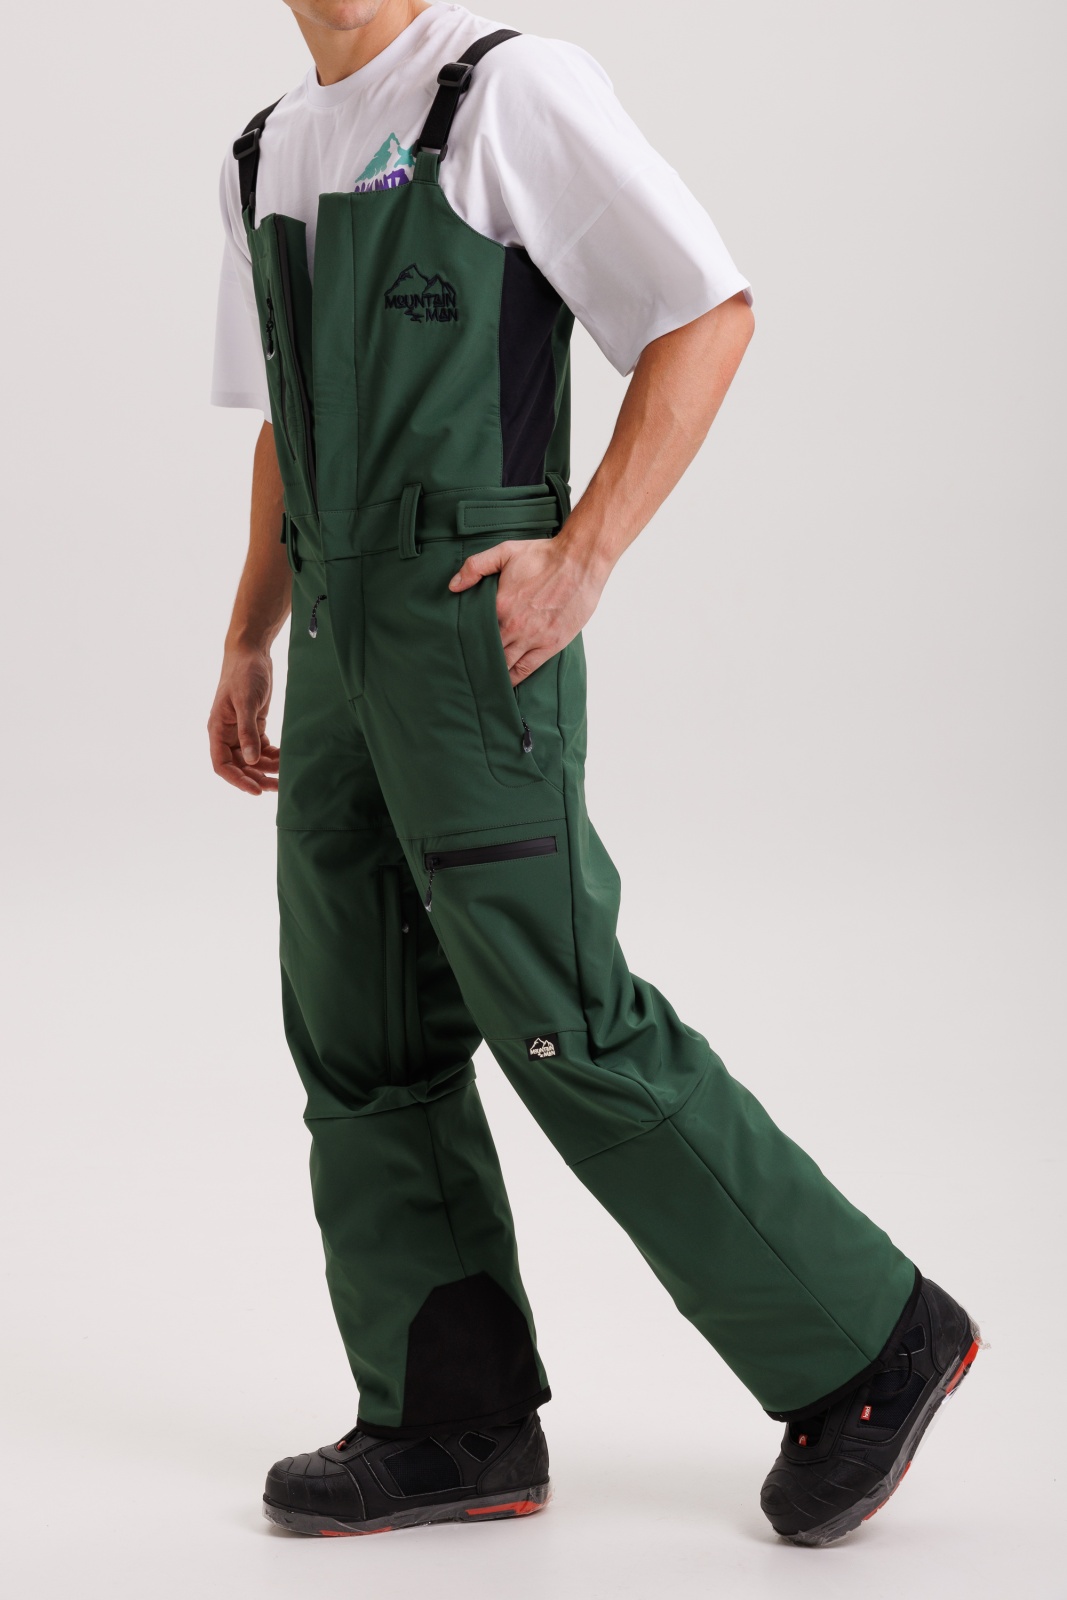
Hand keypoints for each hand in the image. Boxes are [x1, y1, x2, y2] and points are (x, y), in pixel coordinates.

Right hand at [208, 646, 279, 794]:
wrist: (252, 653)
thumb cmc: (244, 674)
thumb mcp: (246, 702)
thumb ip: (248, 732)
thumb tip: (251, 760)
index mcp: (217, 730)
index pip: (222, 765)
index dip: (237, 780)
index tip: (255, 790)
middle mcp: (227, 734)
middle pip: (238, 766)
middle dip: (256, 778)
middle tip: (276, 787)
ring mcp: (240, 731)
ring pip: (251, 759)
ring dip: (266, 770)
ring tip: (284, 778)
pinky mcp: (254, 725)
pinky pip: (261, 748)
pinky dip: (272, 756)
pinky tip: (285, 761)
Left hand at [449, 535, 609, 684]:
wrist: (579, 561)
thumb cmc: (544, 555)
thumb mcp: (505, 551)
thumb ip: (476, 566)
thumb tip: (453, 586)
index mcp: (499, 605)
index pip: (475, 631)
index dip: (466, 640)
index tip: (459, 647)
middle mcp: (513, 625)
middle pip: (488, 650)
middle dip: (478, 658)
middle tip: (467, 667)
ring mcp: (532, 637)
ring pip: (505, 664)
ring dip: (494, 672)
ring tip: (483, 680)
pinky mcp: (550, 644)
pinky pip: (527, 669)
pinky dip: (514, 678)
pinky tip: (506, 683)